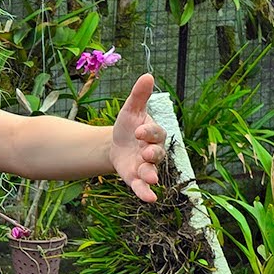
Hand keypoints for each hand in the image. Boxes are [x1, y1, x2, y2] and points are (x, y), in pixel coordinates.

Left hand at [109, 73, 165, 202]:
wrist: (116, 145)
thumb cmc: (128, 126)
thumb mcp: (130, 110)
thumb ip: (139, 95)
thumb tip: (147, 75)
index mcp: (154, 133)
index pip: (155, 132)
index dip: (149, 132)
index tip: (140, 130)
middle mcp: (153, 151)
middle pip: (157, 153)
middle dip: (152, 154)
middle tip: (147, 154)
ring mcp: (145, 166)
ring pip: (152, 171)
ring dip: (151, 175)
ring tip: (150, 179)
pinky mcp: (136, 178)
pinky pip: (142, 187)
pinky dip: (146, 192)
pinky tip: (149, 199)